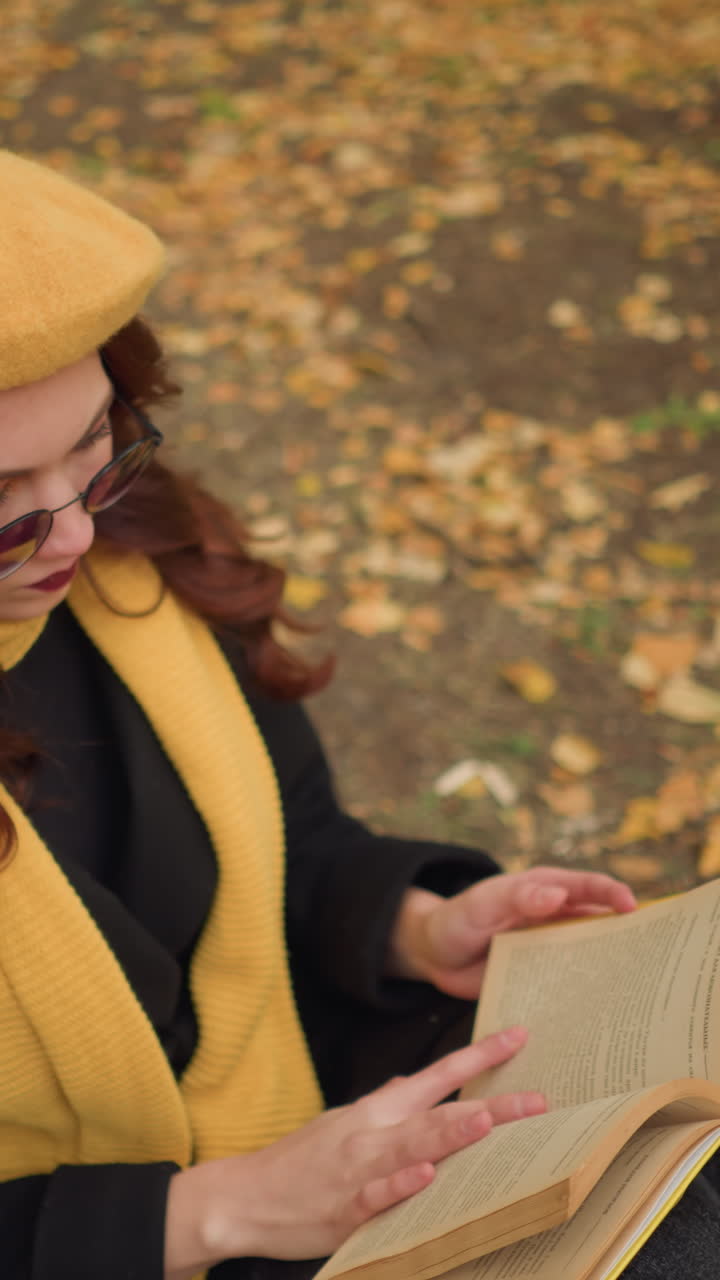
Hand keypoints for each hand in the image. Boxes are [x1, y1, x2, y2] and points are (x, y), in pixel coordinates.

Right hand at [164, 1026, 544, 1277]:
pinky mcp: (344, 1208)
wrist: (246, 1196)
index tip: (518, 1037)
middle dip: (490, 1107)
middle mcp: (374, 1133)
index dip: (478, 1056)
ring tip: (485, 1124)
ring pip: (412, 1147)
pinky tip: (424, 1176)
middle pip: (439, 1113)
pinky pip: (376, 1195)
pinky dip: (400, 1184)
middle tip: (537, 1101)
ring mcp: (359, 1169)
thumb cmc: (301, 1162)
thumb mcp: (344, 1121)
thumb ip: (385, 1104)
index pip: (437, 1075)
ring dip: (449, 1135)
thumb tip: (415, 1083)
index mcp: (377, 1109)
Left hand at [388, 867, 636, 999]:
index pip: (587, 887)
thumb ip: (517, 897)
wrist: (432, 954)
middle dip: (625, 935)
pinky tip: (596, 1016)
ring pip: (588, 955)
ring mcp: (548, 948)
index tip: (633, 908)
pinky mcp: (539, 977)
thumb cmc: (456, 918)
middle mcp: (553, 917)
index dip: (612, 894)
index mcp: (544, 889)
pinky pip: (568, 984)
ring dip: (608, 969)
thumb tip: (559, 893)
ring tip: (633, 991)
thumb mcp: (483, 904)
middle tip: (650, 956)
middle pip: (598, 923)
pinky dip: (584, 995)